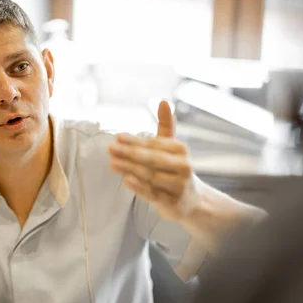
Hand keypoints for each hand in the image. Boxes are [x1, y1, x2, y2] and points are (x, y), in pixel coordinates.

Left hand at [109, 101, 201, 220]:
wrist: (191, 200)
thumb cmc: (175, 169)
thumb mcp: (172, 147)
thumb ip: (166, 125)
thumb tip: (163, 101)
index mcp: (180, 149)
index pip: (154, 143)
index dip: (135, 140)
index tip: (118, 137)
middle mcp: (182, 166)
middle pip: (153, 158)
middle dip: (130, 153)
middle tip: (111, 148)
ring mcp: (178, 185)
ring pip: (151, 176)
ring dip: (130, 169)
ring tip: (113, 163)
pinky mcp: (172, 202)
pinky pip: (153, 194)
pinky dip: (139, 187)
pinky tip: (126, 180)